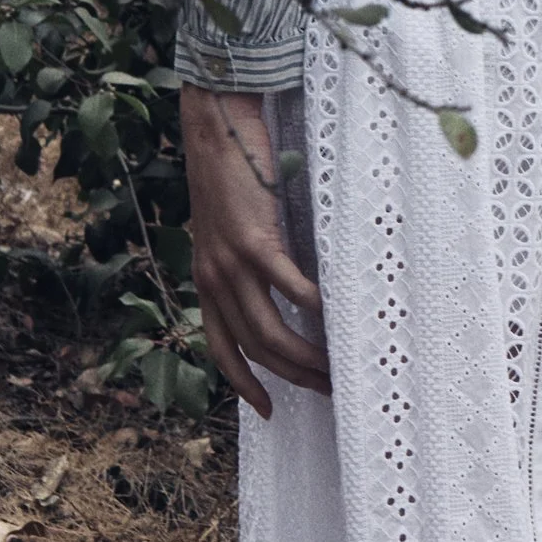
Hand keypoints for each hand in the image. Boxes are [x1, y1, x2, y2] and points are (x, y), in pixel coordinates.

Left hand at [179, 86, 328, 417]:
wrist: (214, 132)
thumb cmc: (229, 176)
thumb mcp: (225, 232)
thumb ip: (243, 264)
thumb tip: (280, 290)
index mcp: (206, 282)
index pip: (222, 349)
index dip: (244, 384)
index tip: (268, 410)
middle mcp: (213, 280)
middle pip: (255, 348)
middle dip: (291, 375)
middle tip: (328, 388)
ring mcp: (231, 263)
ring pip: (269, 328)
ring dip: (305, 353)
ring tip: (336, 365)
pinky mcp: (252, 240)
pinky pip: (287, 285)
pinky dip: (312, 304)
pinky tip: (335, 312)